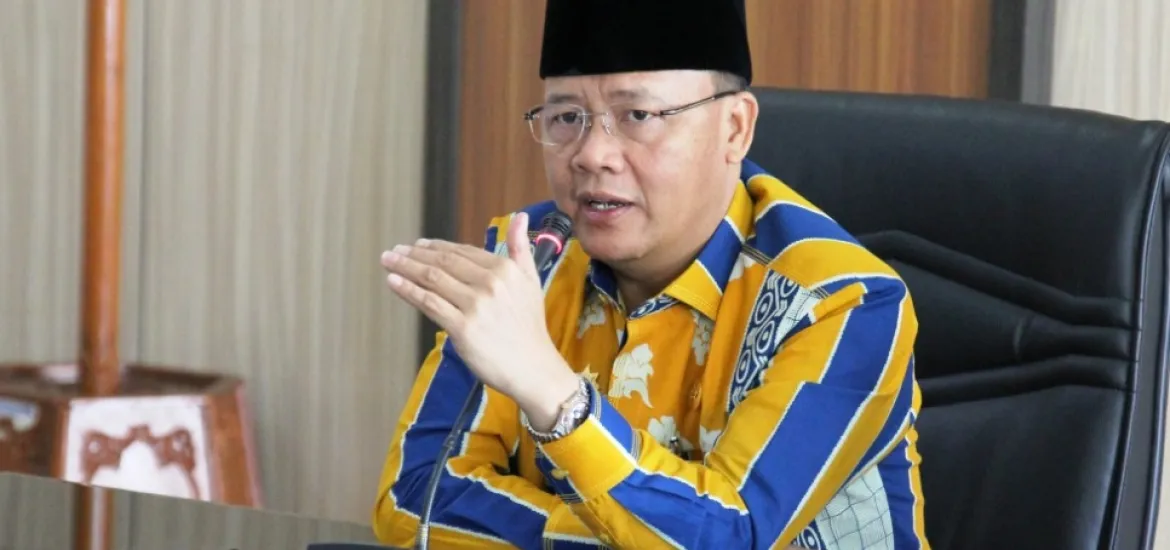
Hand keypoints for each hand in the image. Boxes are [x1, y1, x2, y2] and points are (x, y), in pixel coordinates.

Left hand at [380, 213, 577, 426]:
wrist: (533, 368)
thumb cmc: (529, 327)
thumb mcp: (531, 281)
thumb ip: (520, 247)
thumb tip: (519, 216)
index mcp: (505, 269)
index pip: (462, 252)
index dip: (436, 247)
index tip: (418, 245)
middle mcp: (490, 283)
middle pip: (443, 262)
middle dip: (414, 254)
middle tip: (394, 251)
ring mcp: (475, 305)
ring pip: (432, 279)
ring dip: (405, 268)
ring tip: (388, 261)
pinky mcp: (463, 328)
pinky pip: (429, 303)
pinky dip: (408, 291)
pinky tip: (393, 283)